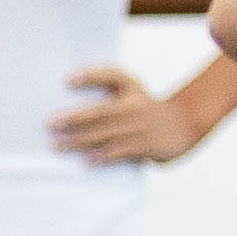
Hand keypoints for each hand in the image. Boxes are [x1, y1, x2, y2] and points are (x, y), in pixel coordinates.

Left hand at [49, 67, 202, 164]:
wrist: (185, 123)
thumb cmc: (147, 107)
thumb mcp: (133, 89)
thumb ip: (106, 85)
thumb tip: (71, 88)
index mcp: (131, 87)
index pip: (111, 76)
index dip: (90, 76)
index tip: (67, 79)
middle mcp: (135, 106)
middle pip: (101, 112)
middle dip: (74, 118)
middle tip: (51, 123)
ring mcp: (141, 127)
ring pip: (106, 134)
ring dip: (81, 141)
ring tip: (59, 145)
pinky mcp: (146, 146)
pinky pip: (120, 152)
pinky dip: (103, 156)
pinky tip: (87, 159)